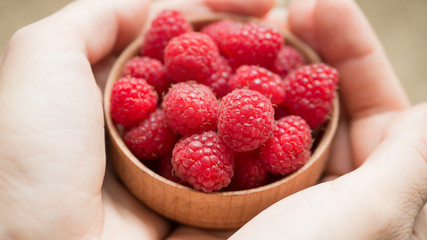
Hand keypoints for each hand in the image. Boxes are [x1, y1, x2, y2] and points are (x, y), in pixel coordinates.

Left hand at [0, 0, 273, 238]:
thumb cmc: (29, 153)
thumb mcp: (44, 58)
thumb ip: (97, 18)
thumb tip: (150, 3)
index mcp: (117, 91)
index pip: (180, 40)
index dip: (219, 14)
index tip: (265, 1)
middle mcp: (148, 126)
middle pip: (210, 78)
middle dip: (251, 51)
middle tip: (290, 31)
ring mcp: (174, 167)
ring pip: (229, 121)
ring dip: (263, 97)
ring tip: (301, 71)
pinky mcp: (192, 206)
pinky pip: (236, 169)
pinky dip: (262, 144)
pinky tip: (289, 123)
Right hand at [230, 0, 426, 238]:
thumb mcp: (371, 213)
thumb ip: (413, 159)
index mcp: (366, 189)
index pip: (372, 104)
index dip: (352, 49)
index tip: (325, 5)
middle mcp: (318, 184)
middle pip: (316, 101)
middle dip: (301, 50)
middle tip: (280, 9)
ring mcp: (268, 188)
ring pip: (267, 114)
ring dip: (253, 72)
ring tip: (233, 31)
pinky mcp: (223, 195)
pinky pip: (224, 137)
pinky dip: (213, 105)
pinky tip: (196, 77)